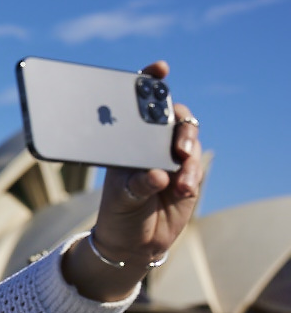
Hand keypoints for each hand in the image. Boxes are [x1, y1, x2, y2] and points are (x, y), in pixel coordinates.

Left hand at [62, 60, 201, 300]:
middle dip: (178, 121)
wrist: (134, 242)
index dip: (150, 82)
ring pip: (188, 138)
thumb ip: (135, 186)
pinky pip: (195, 164)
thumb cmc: (118, 212)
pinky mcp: (187, 174)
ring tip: (178, 172)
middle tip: (176, 142)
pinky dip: (191, 174)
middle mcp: (149, 143)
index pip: (138, 104)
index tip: (159, 69)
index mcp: (126, 140)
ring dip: (186, 151)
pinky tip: (181, 189)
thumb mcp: (120, 200)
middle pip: (172, 115)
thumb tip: (156, 175)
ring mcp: (170, 157)